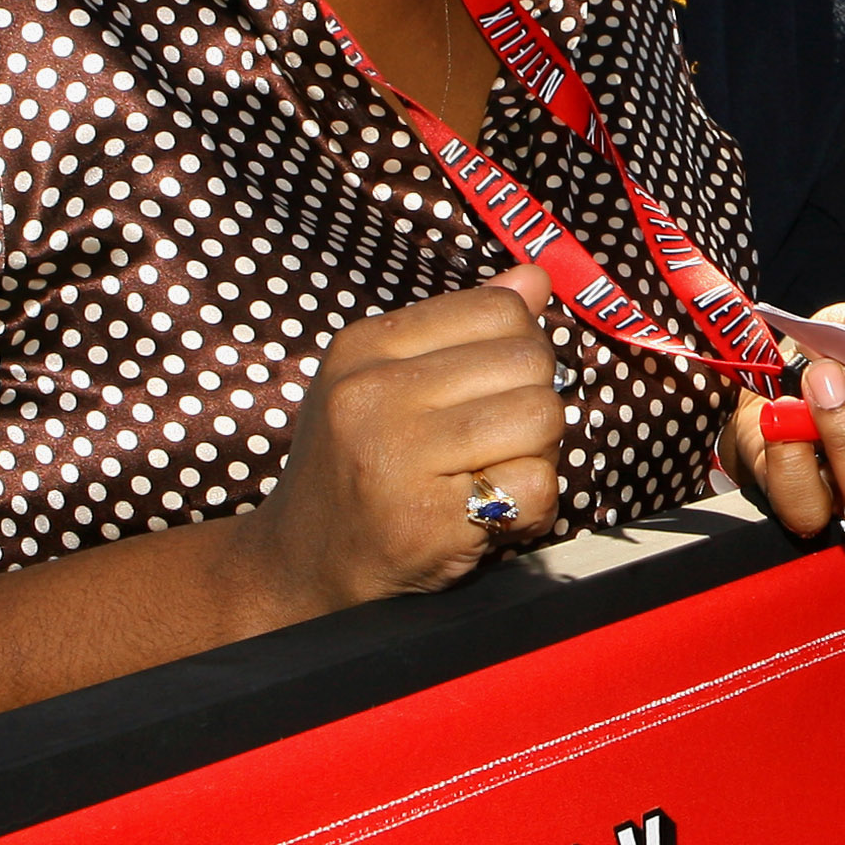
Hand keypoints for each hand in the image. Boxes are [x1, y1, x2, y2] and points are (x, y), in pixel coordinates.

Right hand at [239, 267, 564, 612]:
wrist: (301, 567)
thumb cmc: (358, 467)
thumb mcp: (388, 380)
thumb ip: (463, 326)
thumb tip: (535, 276)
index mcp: (365, 346)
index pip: (499, 309)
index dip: (519, 349)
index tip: (490, 388)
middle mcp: (373, 393)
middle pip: (530, 359)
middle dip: (532, 401)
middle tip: (492, 442)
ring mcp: (397, 457)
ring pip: (543, 417)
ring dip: (537, 454)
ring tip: (490, 475)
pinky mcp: (428, 519)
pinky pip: (538, 486)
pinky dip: (533, 508)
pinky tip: (489, 517)